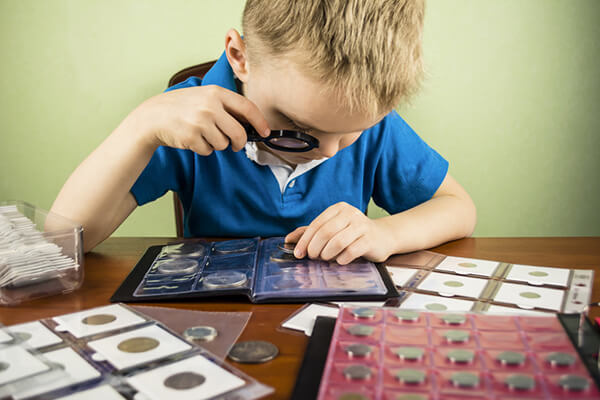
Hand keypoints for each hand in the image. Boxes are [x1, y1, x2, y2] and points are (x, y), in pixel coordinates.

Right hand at [130, 85, 269, 154]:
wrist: (153, 116)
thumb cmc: (182, 107)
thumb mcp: (204, 96)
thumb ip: (225, 106)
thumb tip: (251, 123)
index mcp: (216, 93)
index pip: (247, 108)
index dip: (259, 122)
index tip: (265, 131)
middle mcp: (210, 106)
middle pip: (239, 133)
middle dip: (239, 142)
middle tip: (235, 144)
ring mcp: (200, 122)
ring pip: (223, 144)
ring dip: (216, 144)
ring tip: (203, 134)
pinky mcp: (191, 137)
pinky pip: (208, 151)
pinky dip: (203, 149)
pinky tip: (192, 139)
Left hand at [285, 202, 393, 264]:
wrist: (382, 237)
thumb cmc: (353, 234)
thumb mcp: (332, 229)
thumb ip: (311, 232)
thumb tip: (289, 239)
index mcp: (338, 209)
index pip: (317, 224)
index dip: (305, 240)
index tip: (298, 253)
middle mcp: (350, 214)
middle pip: (325, 232)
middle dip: (315, 248)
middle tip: (313, 257)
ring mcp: (361, 226)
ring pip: (337, 242)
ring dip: (327, 254)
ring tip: (326, 258)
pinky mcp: (370, 239)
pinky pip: (351, 251)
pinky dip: (342, 259)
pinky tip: (340, 260)